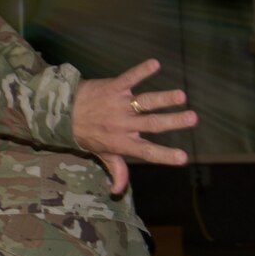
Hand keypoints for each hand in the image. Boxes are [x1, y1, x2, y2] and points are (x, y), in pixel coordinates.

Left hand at [71, 58, 197, 196]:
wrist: (61, 112)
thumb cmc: (86, 134)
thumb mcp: (101, 153)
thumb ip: (116, 169)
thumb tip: (118, 191)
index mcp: (122, 142)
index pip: (147, 151)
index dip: (164, 155)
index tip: (183, 158)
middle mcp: (122, 124)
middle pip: (152, 123)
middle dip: (173, 121)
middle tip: (193, 118)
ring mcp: (118, 104)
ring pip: (144, 102)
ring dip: (163, 98)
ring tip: (180, 96)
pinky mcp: (113, 87)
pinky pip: (128, 78)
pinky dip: (141, 71)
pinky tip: (155, 64)